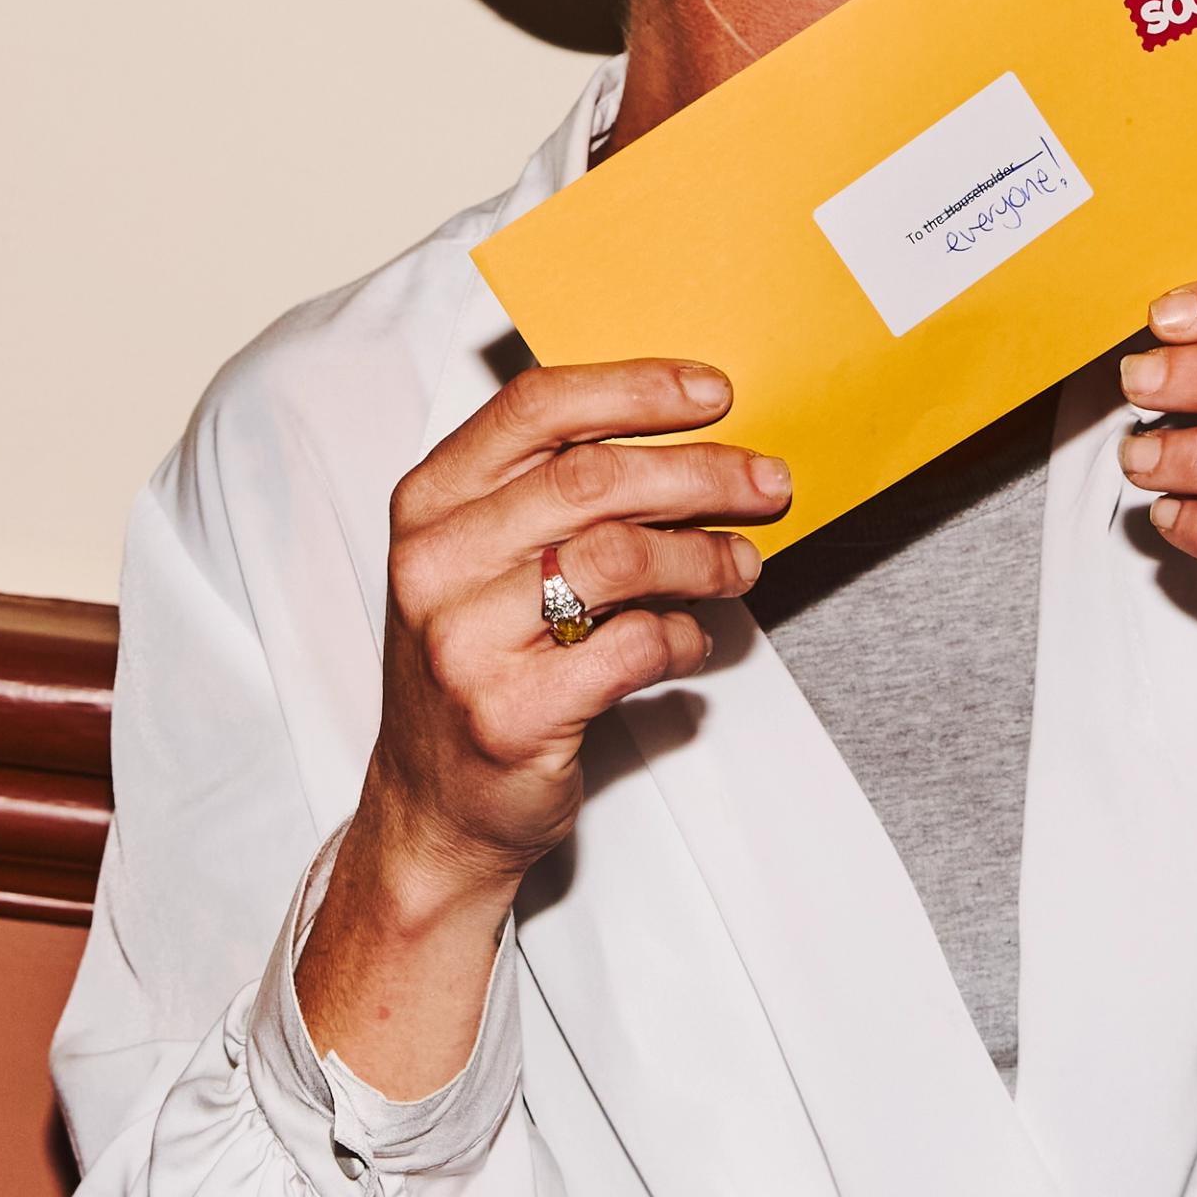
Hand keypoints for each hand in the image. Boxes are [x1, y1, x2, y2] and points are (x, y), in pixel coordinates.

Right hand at [300, 360, 786, 1091]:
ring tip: (744, 565)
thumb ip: (550, 496)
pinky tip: (695, 642)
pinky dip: (683, 638)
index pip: (537, 408)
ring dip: (704, 557)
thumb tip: (687, 438)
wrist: (435, 808)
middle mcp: (435, 563)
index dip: (637, 389)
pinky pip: (630, 649)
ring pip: (619, 559)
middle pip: (594, 480)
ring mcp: (464, 641)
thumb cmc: (479, 666)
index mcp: (429, 503)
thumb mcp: (482, 561)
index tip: (714, 393)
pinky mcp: (509, 713)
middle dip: (701, 473)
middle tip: (768, 482)